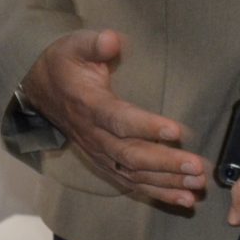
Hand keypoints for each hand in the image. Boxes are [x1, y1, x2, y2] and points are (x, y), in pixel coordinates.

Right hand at [18, 30, 205, 208]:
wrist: (42, 88)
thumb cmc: (66, 63)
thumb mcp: (76, 45)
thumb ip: (95, 44)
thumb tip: (112, 40)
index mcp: (89, 105)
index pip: (118, 119)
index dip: (146, 127)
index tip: (176, 131)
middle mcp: (93, 135)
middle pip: (130, 155)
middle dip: (166, 164)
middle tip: (197, 167)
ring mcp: (98, 153)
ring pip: (133, 174)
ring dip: (167, 183)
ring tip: (197, 186)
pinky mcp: (104, 164)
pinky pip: (131, 183)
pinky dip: (158, 193)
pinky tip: (184, 200)